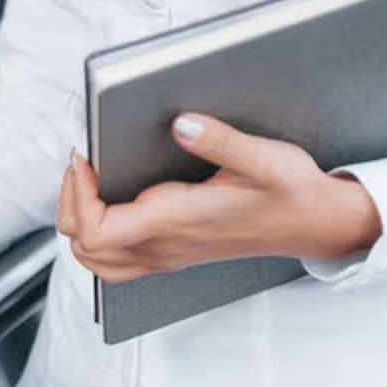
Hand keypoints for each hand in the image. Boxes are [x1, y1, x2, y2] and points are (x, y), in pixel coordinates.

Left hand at [57, 113, 382, 283]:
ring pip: (97, 261)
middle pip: (85, 248)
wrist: (316, 225)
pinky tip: (107, 205)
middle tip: (82, 164)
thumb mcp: (265, 158)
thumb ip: (222, 141)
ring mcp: (167, 254)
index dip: (78, 196)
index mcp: (176, 221)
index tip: (86, 160)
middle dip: (70, 203)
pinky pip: (116, 262)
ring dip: (79, 223)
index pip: (98, 231)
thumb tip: (180, 124)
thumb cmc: (292, 192)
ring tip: (87, 183)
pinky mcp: (173, 253)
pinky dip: (97, 237)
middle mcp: (165, 245)